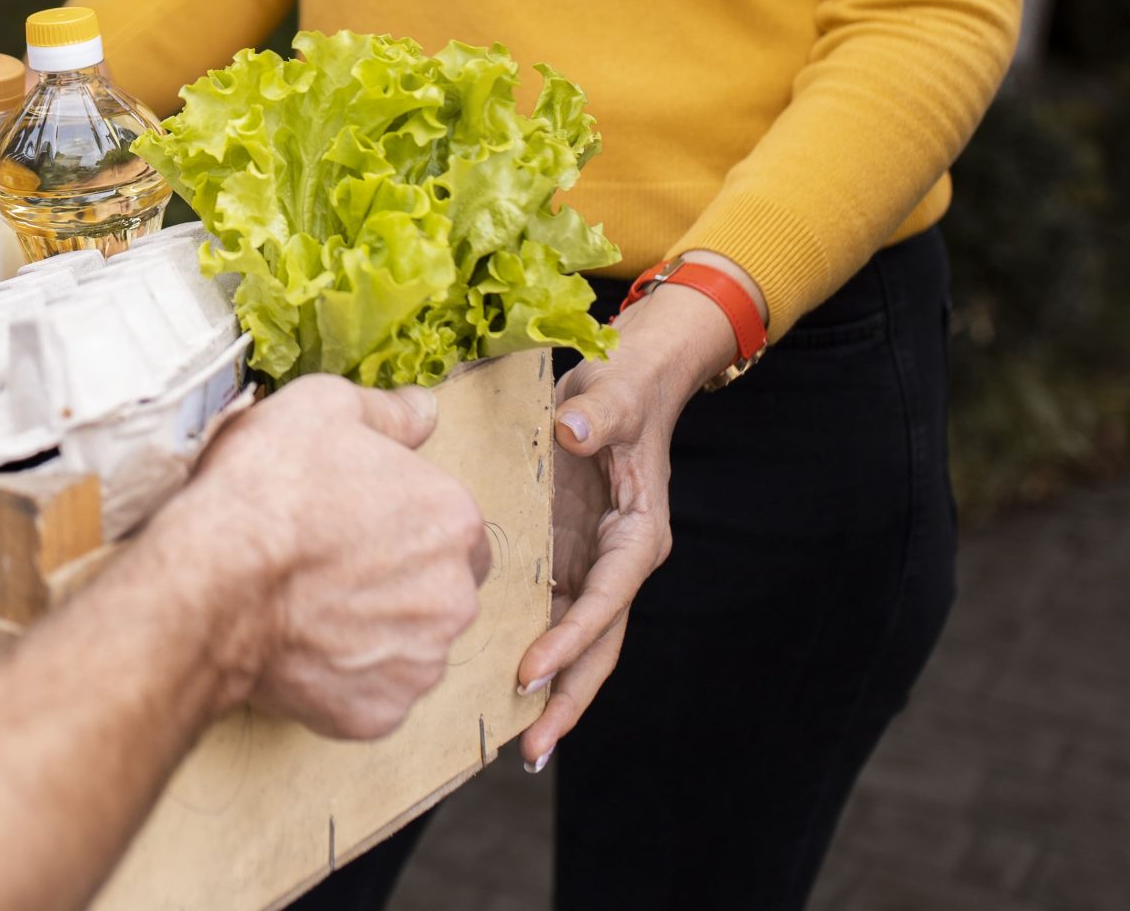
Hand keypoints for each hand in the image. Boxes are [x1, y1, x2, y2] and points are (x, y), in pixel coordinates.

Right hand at [164, 375, 490, 740]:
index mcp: (452, 520)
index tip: (359, 523)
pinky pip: (371, 693)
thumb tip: (424, 410)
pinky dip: (344, 677)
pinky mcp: (378, 713)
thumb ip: (388, 412)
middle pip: (440, 589)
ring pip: (409, 645)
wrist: (212, 583)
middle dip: (398, 580)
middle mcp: (453, 596)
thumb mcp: (322, 408)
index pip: (454, 527)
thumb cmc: (264, 492)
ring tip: (309, 606)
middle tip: (330, 565)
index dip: (406, 523)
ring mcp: (418, 662)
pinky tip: (301, 646)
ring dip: (373, 630)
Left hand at [513, 281, 737, 770]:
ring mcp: (590, 566)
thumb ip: (595, 415)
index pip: (605, 600)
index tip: (530, 671)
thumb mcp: (612, 394)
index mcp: (636, 536)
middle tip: (528, 750)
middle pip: (596, 647)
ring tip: (511, 745)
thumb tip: (572, 433)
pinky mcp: (565, 559)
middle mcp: (616, 563)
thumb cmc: (623, 385)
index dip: (570, 639)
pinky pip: (547, 616)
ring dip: (548, 693)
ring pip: (573, 644)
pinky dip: (528, 652)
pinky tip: (492, 690)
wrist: (629, 380)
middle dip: (566, 699)